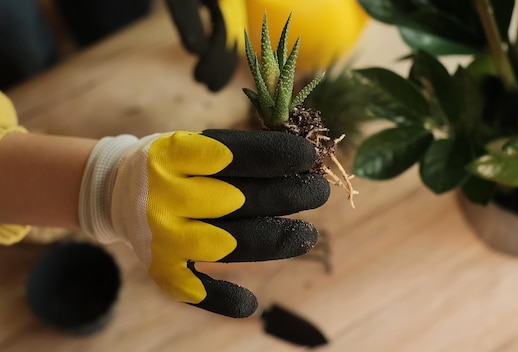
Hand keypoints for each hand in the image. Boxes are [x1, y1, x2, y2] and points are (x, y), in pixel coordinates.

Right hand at [79, 129, 329, 316]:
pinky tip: (250, 303)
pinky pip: (195, 290)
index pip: (233, 154)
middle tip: (319, 192)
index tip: (309, 155)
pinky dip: (224, 300)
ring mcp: (161, 236)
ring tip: (308, 235)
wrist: (115, 192)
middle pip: (238, 199)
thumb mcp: (195, 145)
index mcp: (173, 155)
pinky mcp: (159, 269)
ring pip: (228, 244)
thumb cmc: (173, 166)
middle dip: (288, 196)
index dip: (276, 155)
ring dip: (275, 241)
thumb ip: (238, 154)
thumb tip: (300, 160)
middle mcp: (164, 195)